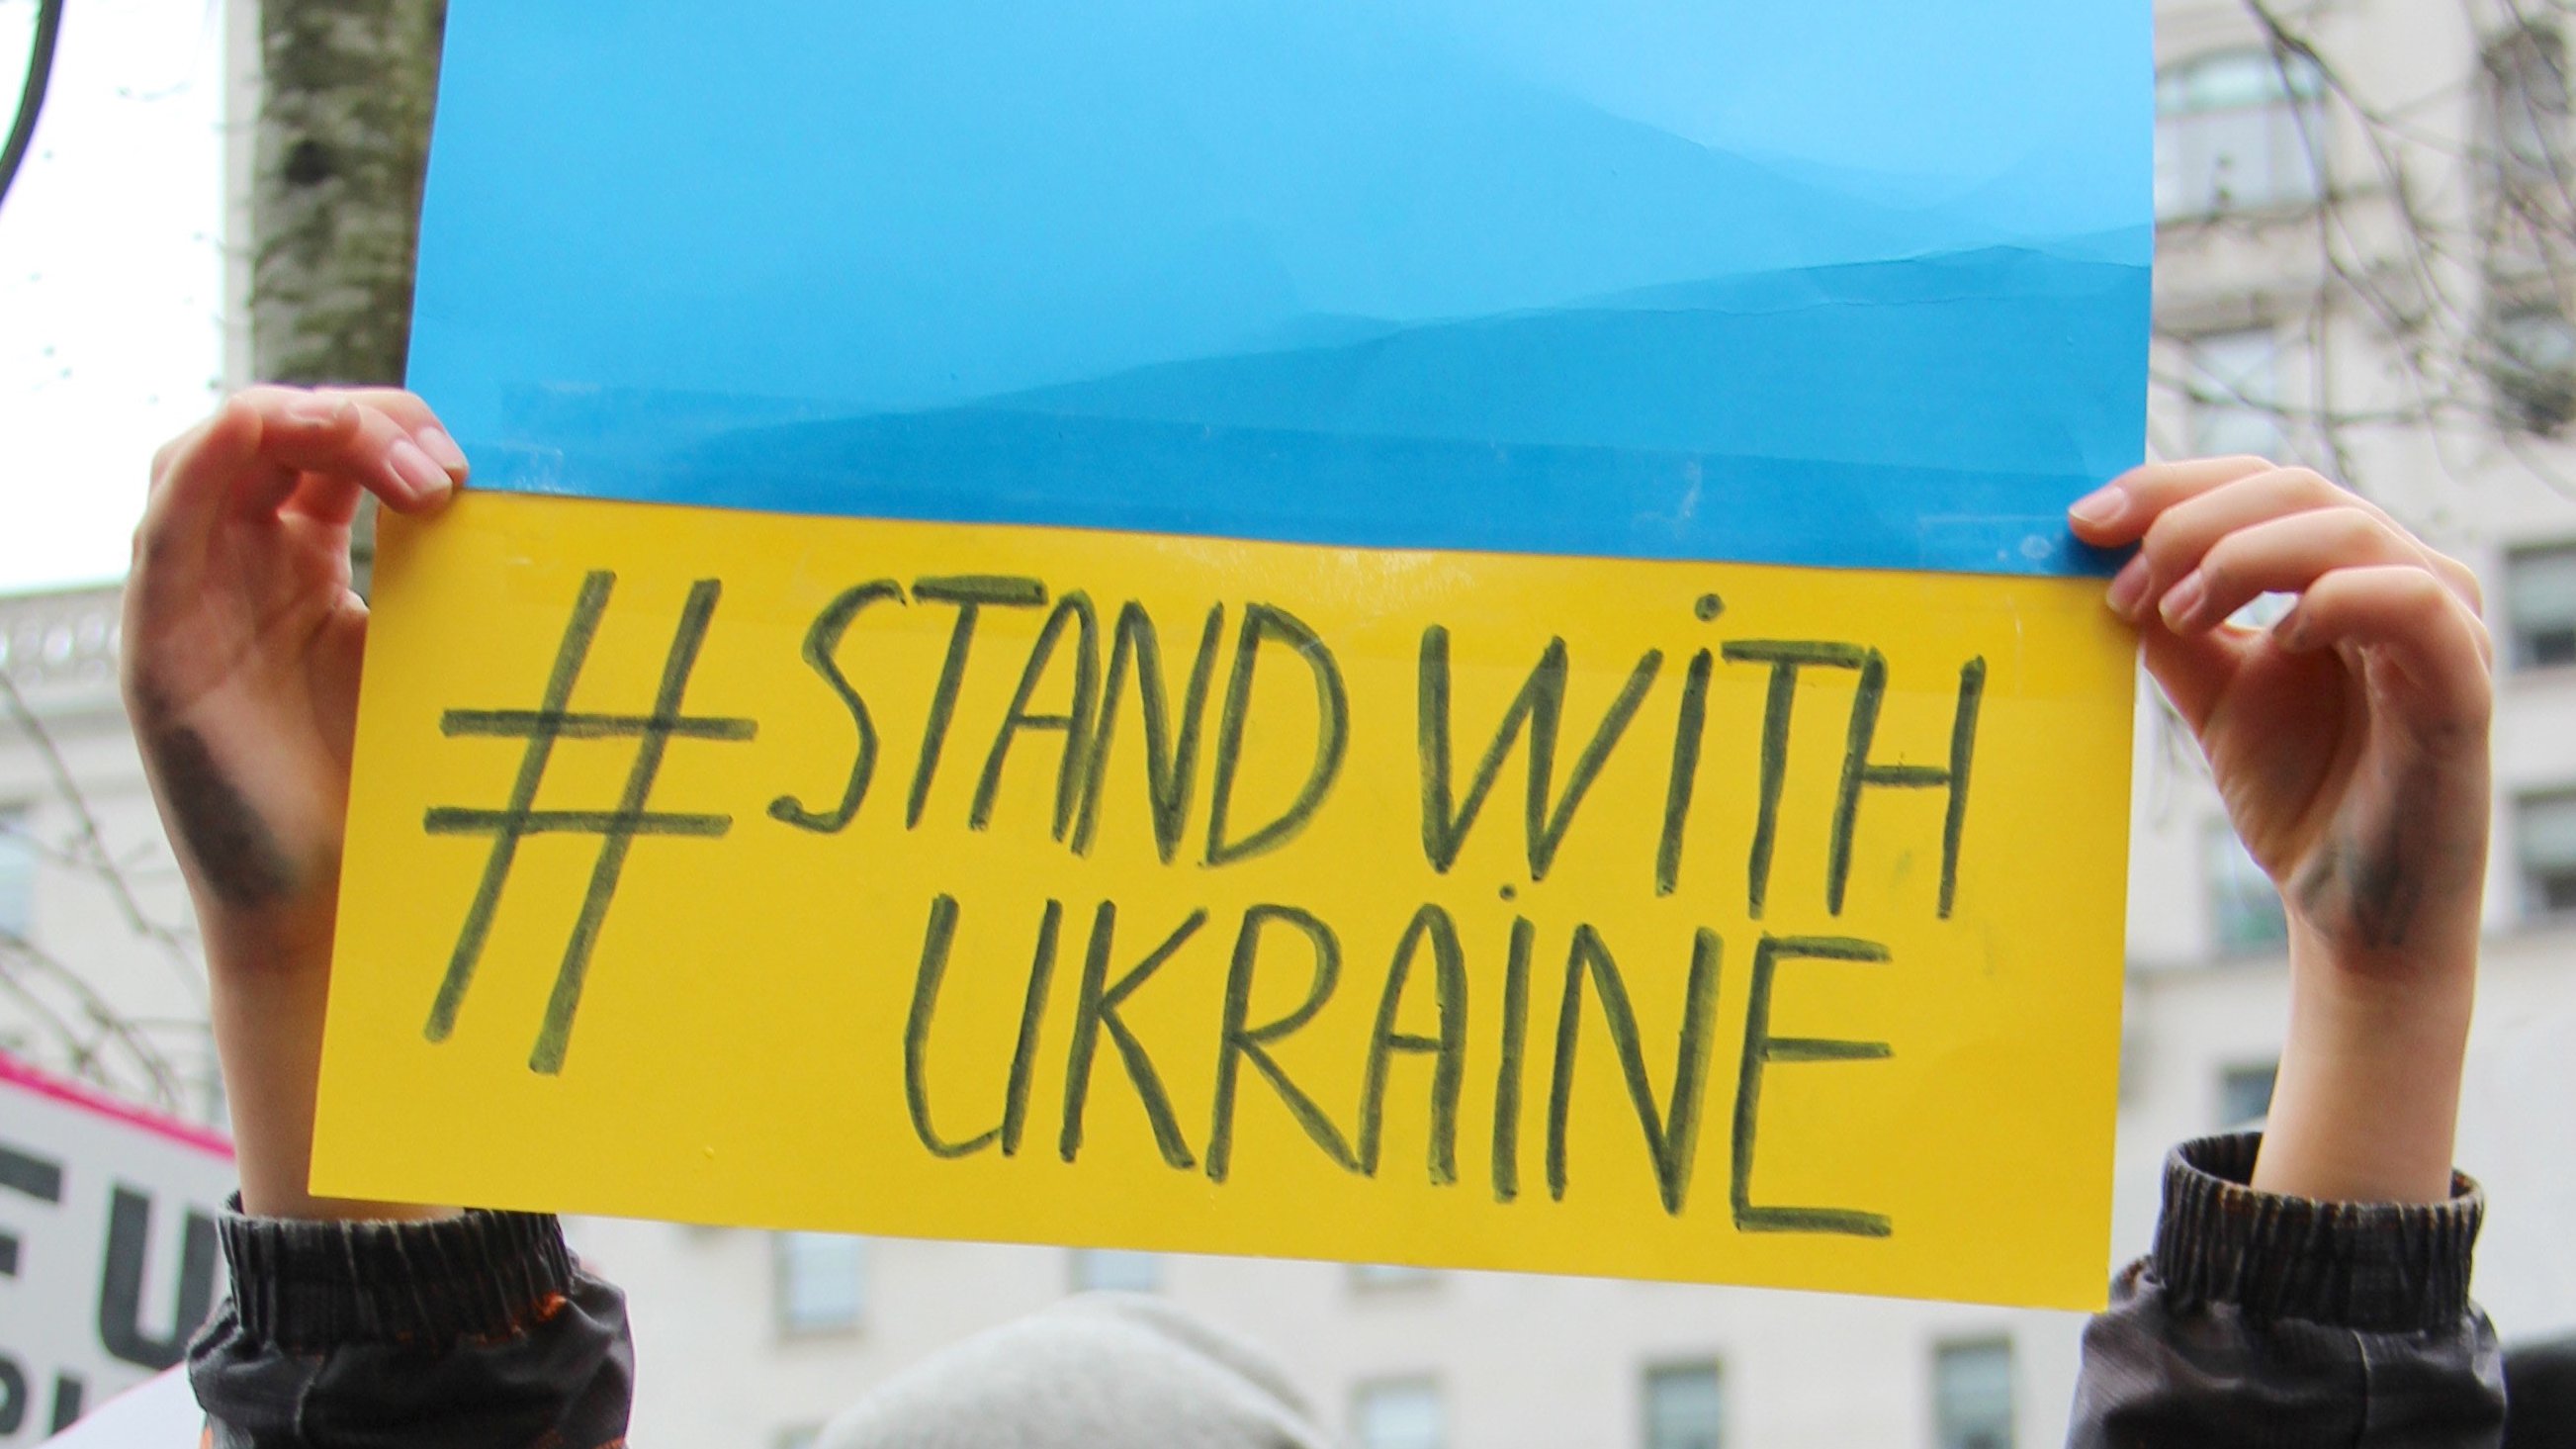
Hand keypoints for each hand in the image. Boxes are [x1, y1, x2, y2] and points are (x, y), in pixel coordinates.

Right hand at [124, 386, 463, 1216]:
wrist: (355, 922)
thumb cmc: (415, 799)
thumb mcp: (449, 667)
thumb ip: (475, 593)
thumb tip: (602, 527)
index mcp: (307, 572)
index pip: (328, 452)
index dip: (393, 431)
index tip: (472, 474)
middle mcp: (242, 574)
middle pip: (275, 433)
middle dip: (363, 419)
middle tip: (449, 470)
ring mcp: (192, 604)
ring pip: (214, 447)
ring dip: (308, 423)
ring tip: (405, 468)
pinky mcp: (155, 647)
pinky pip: (165, 516)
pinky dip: (221, 460)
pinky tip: (294, 452)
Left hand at [2071, 458, 2492, 1203]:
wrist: (2349, 906)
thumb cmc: (2297, 792)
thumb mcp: (2211, 692)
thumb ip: (2171, 628)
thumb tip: (2104, 564)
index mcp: (2337, 568)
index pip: (2258, 485)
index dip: (2169, 487)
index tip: (2083, 522)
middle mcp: (2396, 576)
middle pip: (2295, 488)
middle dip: (2191, 521)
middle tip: (2125, 581)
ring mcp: (2439, 621)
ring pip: (2350, 527)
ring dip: (2245, 556)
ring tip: (2179, 613)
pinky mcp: (2463, 679)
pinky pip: (2412, 600)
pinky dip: (2335, 600)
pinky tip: (2277, 640)